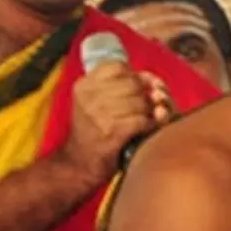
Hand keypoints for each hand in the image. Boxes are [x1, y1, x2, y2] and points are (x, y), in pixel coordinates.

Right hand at [58, 61, 159, 181]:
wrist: (79, 163)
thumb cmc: (94, 130)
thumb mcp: (94, 101)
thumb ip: (117, 85)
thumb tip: (151, 79)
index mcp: (85, 85)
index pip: (119, 67)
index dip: (134, 77)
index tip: (137, 89)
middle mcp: (89, 97)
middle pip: (134, 83)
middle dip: (144, 96)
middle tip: (144, 108)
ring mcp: (99, 114)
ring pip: (141, 102)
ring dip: (148, 113)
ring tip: (141, 120)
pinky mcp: (112, 132)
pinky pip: (142, 120)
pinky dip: (148, 125)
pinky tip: (142, 130)